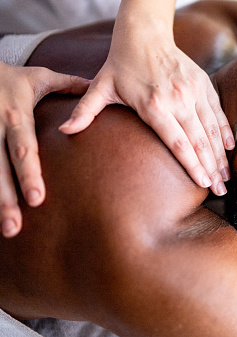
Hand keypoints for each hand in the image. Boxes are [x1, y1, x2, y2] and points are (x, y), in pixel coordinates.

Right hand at [0, 61, 89, 236]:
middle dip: (8, 198)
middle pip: (1, 168)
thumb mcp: (38, 77)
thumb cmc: (9, 78)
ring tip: (8, 230)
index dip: (29, 173)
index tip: (38, 199)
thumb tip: (97, 86)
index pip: (24, 148)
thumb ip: (69, 84)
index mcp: (16, 116)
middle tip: (16, 226)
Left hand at [59, 2, 234, 195]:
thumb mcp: (101, 87)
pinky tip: (230, 148)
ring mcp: (193, 92)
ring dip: (221, 154)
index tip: (204, 183)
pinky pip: (217, 112)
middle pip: (199, 141)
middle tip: (221, 190)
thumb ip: (86, 110)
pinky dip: (224, 131)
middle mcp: (178, 100)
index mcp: (154, 105)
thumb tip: (65, 131)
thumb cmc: (121, 64)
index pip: (178, 142)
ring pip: (212, 129)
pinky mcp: (203, 84)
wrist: (145, 34)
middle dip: (212, 168)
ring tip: (227, 175)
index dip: (192, 165)